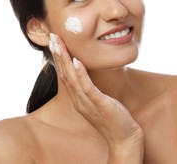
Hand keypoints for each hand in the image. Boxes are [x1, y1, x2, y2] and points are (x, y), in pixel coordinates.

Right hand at [49, 33, 142, 162]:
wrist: (124, 138)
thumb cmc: (113, 118)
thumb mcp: (98, 100)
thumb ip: (90, 89)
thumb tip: (88, 76)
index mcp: (78, 99)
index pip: (65, 75)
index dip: (59, 59)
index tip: (55, 42)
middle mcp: (79, 100)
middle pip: (65, 74)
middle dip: (58, 54)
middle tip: (52, 37)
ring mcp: (87, 103)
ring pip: (72, 78)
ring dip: (65, 60)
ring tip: (59, 44)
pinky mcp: (99, 104)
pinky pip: (87, 87)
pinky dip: (80, 73)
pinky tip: (76, 61)